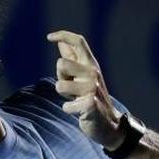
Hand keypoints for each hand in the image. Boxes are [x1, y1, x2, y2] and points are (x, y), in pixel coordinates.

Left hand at [47, 30, 123, 149]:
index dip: (63, 35)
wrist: (109, 124)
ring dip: (64, 95)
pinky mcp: (90, 105)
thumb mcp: (83, 75)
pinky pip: (66, 106)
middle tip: (71, 88)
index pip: (78, 42)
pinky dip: (69, 110)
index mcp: (91, 64)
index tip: (49, 37)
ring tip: (75, 99)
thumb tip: (60, 42)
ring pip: (60, 85)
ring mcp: (93, 88)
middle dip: (60, 77)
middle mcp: (93, 73)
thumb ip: (73, 59)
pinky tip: (79, 111)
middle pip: (61, 63)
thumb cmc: (90, 97)